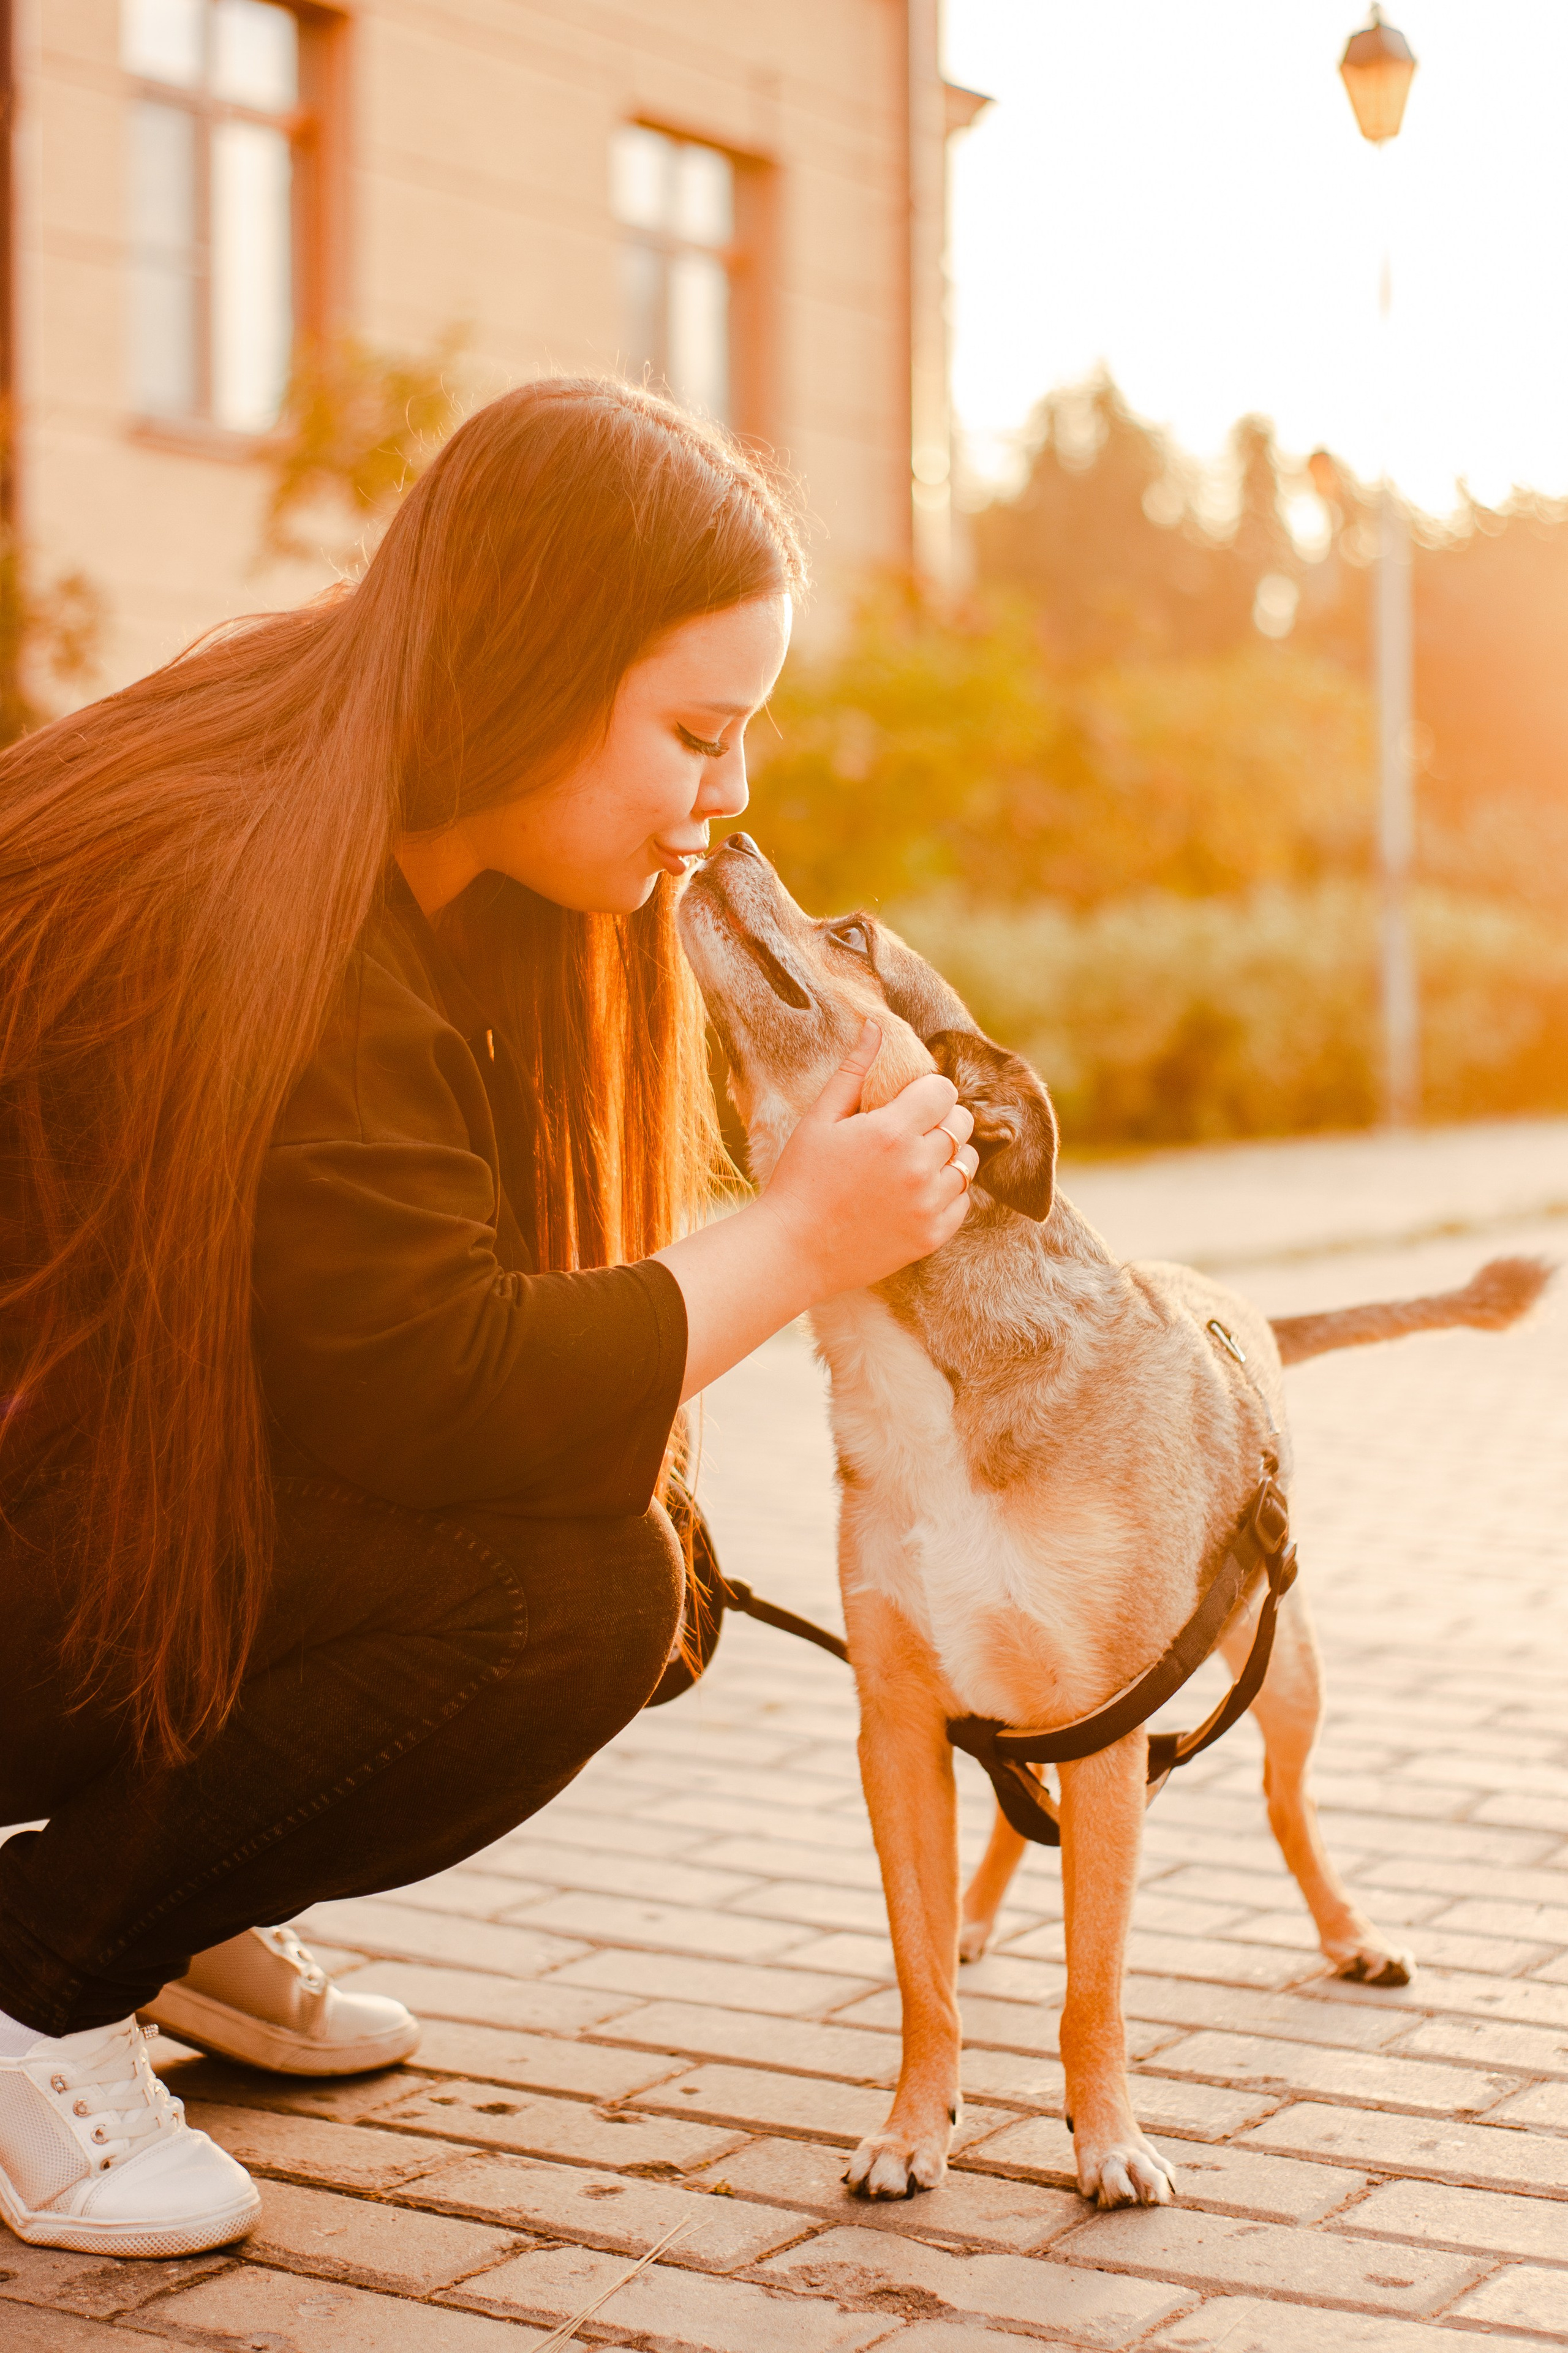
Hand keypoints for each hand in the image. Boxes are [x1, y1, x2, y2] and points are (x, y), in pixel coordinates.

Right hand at [757, 1020, 979, 1300]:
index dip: (928, 1092)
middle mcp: (918, 1166)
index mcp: (891, 1130)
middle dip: (940, 1120)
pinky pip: (963, 1201)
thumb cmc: (800, 1179)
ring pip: (968, 1162)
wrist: (794, 1250)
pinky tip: (914, 1192)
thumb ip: (854, 1070)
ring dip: (947, 1156)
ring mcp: (929, 1204)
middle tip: (908, 1132)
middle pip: (961, 1124)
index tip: (908, 1102)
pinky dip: (947, 1192)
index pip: (944, 1091)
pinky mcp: (933, 1235)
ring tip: (912, 1163)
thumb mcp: (820, 1119)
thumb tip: (876, 1025)